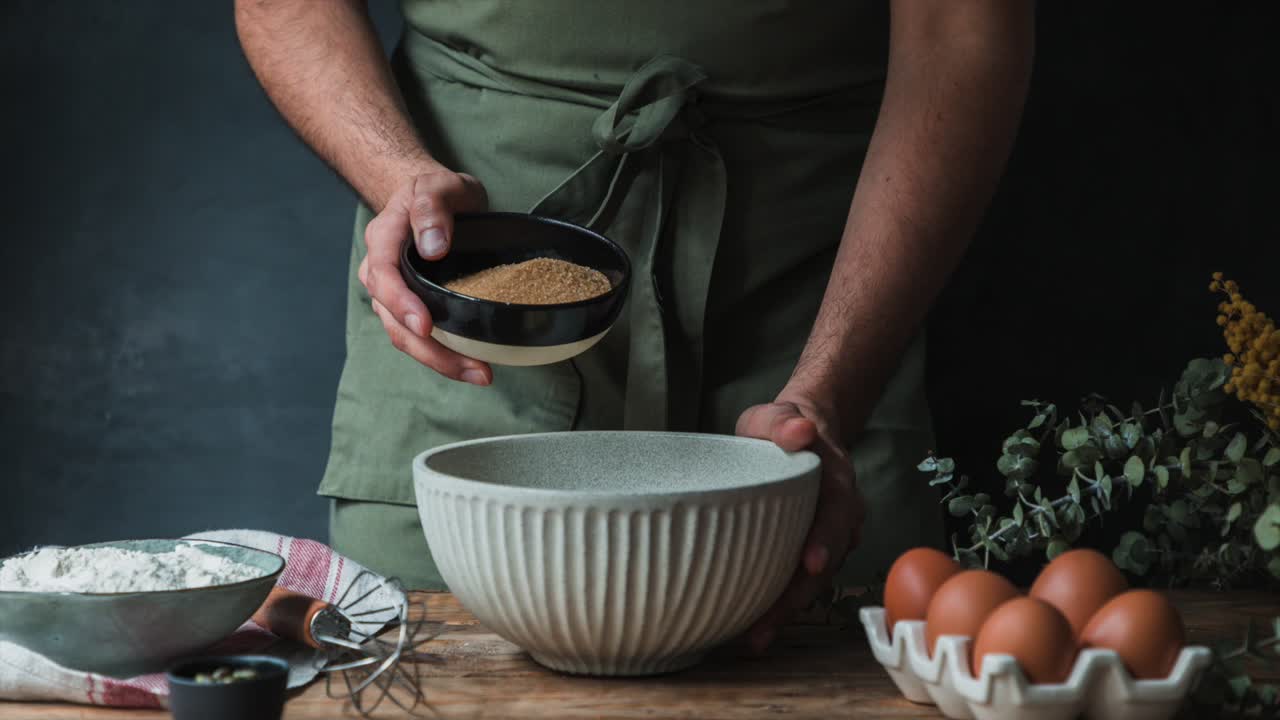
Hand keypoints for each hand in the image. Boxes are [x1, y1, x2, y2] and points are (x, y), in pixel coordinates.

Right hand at [358, 169, 491, 384]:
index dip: (401, 303)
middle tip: (470, 367)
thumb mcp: (439, 186)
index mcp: (383, 238)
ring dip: (441, 360)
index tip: (425, 324)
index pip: (383, 275)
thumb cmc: (438, 192)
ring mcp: (393, 293)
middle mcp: (381, 271)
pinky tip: (474, 365)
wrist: (435, 200)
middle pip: (393, 318)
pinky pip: (421, 337)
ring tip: (480, 374)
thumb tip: (432, 246)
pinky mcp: (412, 307)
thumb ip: (433, 209)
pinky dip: (445, 355)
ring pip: (406, 336)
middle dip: (429, 349)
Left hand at [734, 395, 865, 653]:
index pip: (837, 513)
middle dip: (798, 596)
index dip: (826, 539)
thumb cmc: (780, 428)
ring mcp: (827, 539)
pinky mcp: (807, 554)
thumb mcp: (776, 416)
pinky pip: (799, 584)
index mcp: (835, 484)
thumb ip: (785, 422)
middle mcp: (840, 517)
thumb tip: (799, 431)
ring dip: (787, 611)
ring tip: (754, 640)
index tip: (810, 562)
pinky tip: (752, 630)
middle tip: (766, 626)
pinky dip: (780, 607)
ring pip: (813, 581)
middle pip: (826, 561)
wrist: (796, 434)